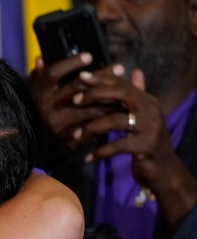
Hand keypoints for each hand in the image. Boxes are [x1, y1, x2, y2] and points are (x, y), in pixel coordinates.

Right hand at [29, 54, 118, 149]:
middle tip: (119, 68)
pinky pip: (93, 126)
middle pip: (78, 88)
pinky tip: (120, 110)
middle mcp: (48, 106)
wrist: (28, 139)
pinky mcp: (68, 136)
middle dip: (101, 77)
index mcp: (39, 90)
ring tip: (126, 88)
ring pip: (90, 107)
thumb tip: (40, 58)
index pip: (54, 73)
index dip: (71, 64)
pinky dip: (107, 118)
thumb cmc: (35, 107)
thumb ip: (39, 74)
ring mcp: (59, 122)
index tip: (89, 56)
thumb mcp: (34, 89)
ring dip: (111, 98)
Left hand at [72, 68, 177, 183]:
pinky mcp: (146, 147)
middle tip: (75, 100)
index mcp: (147, 100)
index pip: (122, 84)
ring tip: (76, 136)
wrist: (163, 168)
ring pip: (115, 120)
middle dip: (95, 95)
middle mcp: (151, 110)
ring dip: (91, 128)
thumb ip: (136, 95)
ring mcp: (150, 128)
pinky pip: (117, 146)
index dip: (102, 79)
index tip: (80, 76)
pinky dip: (100, 152)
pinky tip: (88, 158)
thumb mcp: (141, 116)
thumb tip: (136, 70)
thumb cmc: (145, 140)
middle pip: (121, 94)